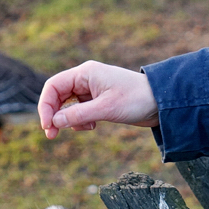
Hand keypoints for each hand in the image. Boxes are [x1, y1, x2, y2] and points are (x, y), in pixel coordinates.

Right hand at [38, 61, 158, 138]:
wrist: (163, 102)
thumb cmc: (137, 99)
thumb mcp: (105, 108)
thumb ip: (78, 115)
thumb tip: (54, 123)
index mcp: (85, 73)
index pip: (53, 86)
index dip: (45, 105)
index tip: (47, 125)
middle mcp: (86, 79)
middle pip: (58, 96)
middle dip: (54, 115)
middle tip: (52, 136)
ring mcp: (93, 90)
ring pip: (69, 105)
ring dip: (70, 119)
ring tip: (86, 128)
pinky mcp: (100, 101)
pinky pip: (80, 111)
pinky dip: (81, 121)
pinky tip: (93, 126)